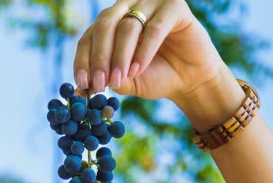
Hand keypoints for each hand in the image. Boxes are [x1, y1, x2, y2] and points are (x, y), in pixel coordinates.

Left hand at [73, 0, 227, 104]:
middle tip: (100, 83)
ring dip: (120, 56)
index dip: (83, 60)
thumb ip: (110, 79)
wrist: (191, 80)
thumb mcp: (128, 81)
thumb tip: (89, 83)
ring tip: (120, 79)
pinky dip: (143, 51)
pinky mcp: (174, 7)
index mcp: (112, 21)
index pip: (90, 35)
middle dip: (99, 57)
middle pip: (105, 25)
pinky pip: (154, 28)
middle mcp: (129, 6)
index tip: (82, 84)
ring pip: (127, 26)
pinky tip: (138, 70)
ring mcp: (152, 3)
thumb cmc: (157, 77)